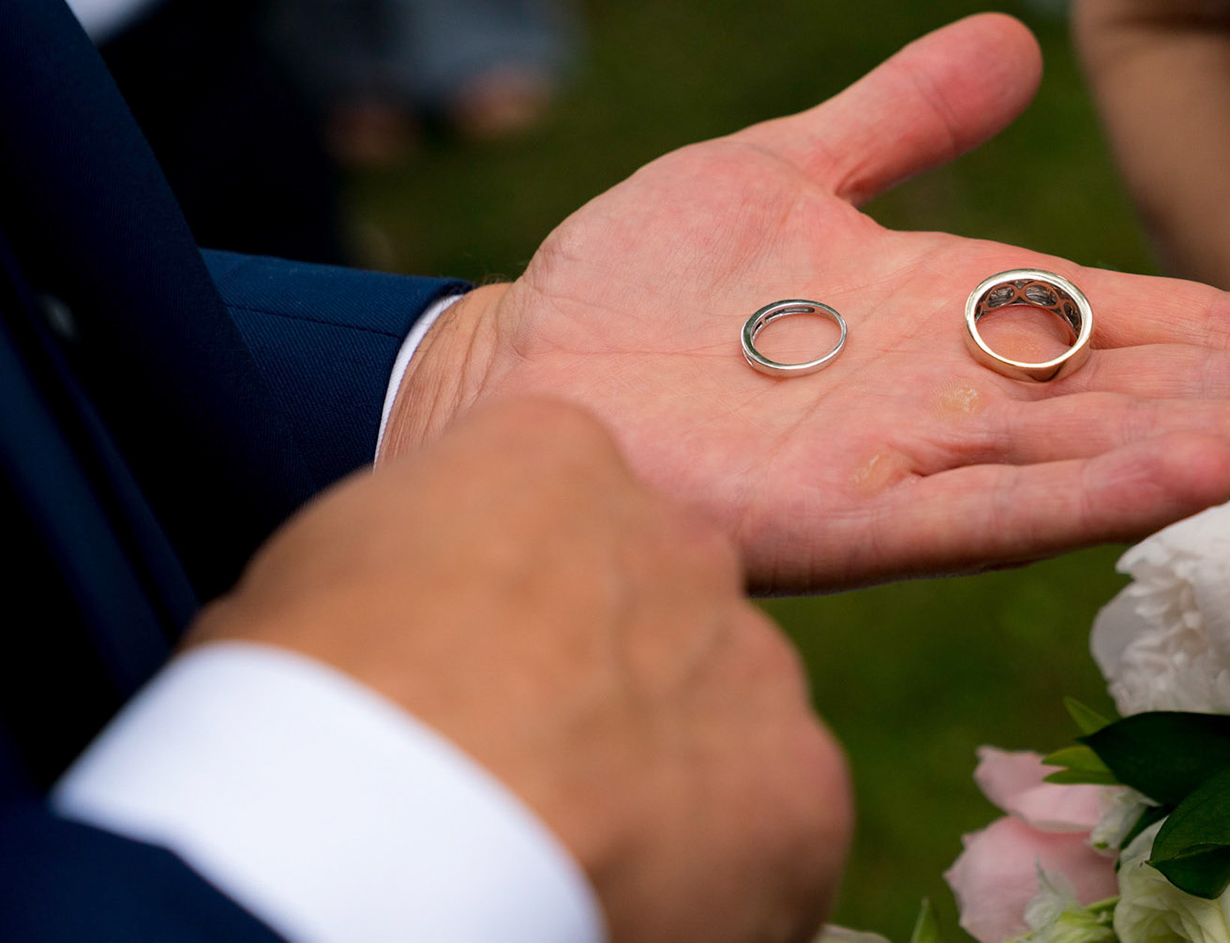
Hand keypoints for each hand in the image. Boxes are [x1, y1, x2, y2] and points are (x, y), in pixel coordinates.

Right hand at [193, 399, 850, 941]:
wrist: (377, 832)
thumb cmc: (297, 713)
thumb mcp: (305, 586)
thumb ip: (398, 568)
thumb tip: (400, 616)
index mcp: (555, 460)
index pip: (565, 516)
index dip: (520, 610)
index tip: (479, 679)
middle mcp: (681, 540)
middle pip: (659, 614)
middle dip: (609, 688)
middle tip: (531, 776)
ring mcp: (753, 658)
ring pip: (726, 715)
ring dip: (670, 776)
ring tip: (574, 848)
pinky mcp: (803, 784)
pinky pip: (779, 825)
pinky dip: (727, 872)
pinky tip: (633, 896)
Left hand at [387, 15, 1229, 591]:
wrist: (524, 372)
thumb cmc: (651, 288)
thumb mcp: (789, 168)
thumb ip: (903, 117)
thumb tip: (1014, 36)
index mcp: (977, 319)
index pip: (1165, 325)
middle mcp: (975, 399)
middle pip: (1177, 395)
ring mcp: (920, 462)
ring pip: (1114, 453)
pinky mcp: (848, 515)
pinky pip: (990, 505)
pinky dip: (1091, 494)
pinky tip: (1192, 474)